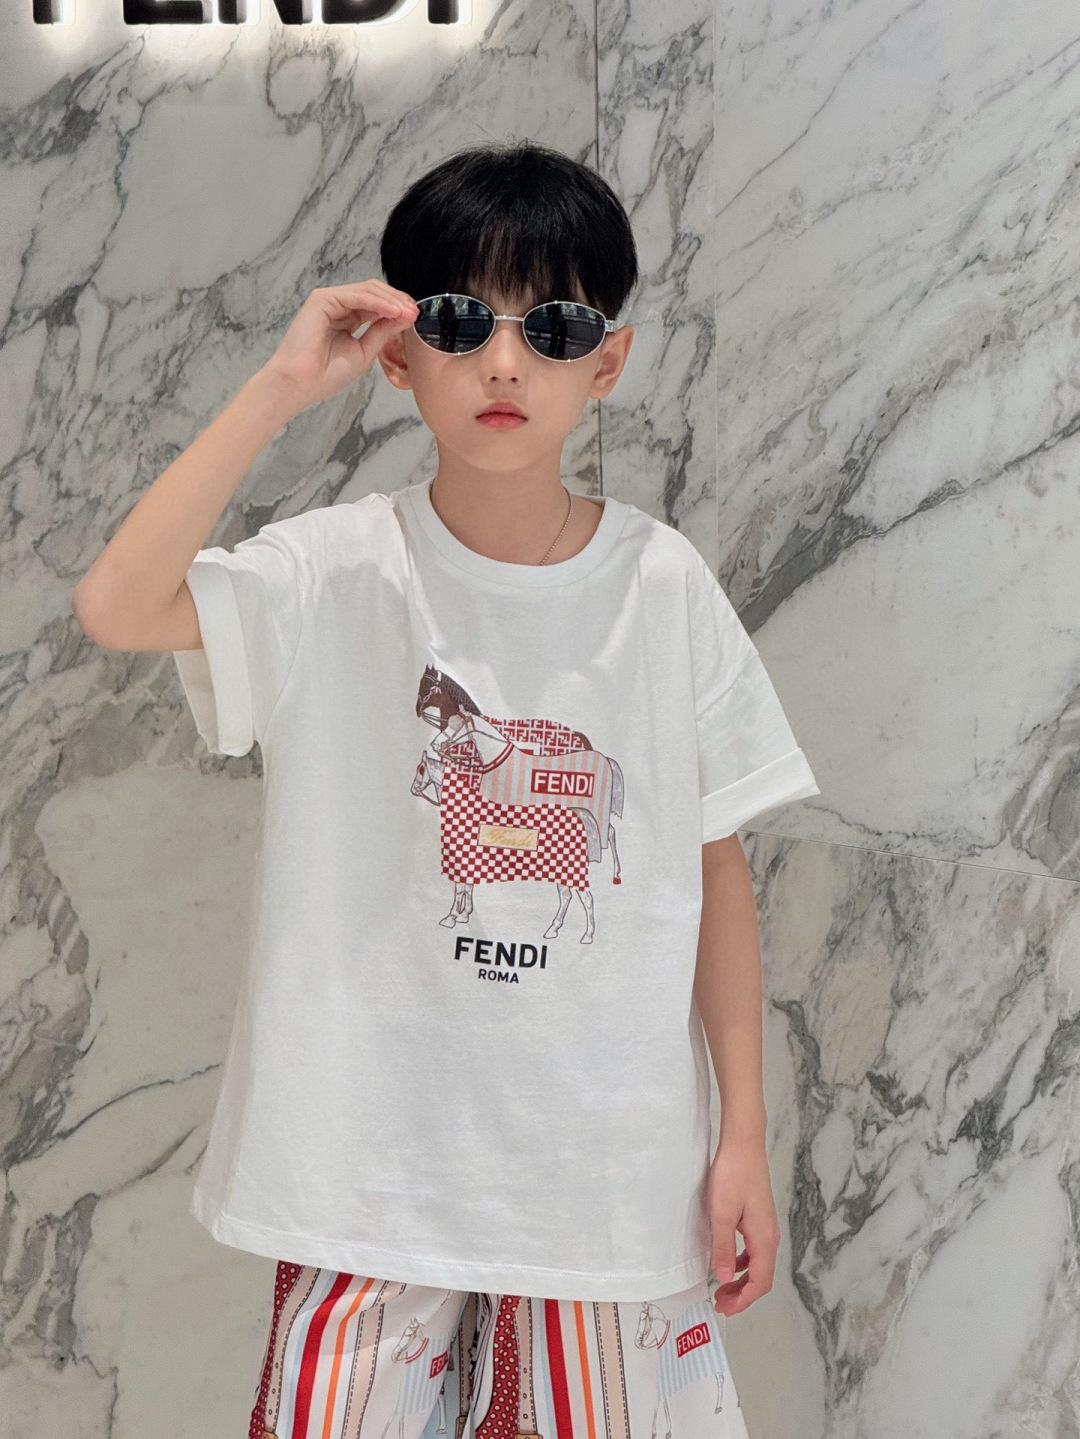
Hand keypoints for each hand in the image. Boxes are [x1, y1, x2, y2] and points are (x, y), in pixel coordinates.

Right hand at [260, 280, 419, 416]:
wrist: (300, 384)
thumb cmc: (326, 375)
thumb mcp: (364, 352)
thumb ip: (382, 332)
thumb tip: (405, 316)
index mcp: (349, 319)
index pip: (378, 305)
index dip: (398, 308)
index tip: (416, 317)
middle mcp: (339, 306)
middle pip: (375, 293)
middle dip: (398, 301)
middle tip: (416, 311)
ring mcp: (330, 301)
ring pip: (368, 291)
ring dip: (391, 300)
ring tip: (407, 312)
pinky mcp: (322, 299)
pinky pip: (356, 296)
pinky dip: (377, 302)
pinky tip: (393, 311)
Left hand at [706, 1135, 780, 1315]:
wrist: (744, 1144)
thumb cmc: (733, 1174)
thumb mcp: (721, 1213)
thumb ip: (723, 1248)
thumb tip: (723, 1278)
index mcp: (764, 1238)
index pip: (760, 1282)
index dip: (743, 1300)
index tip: (724, 1308)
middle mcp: (770, 1236)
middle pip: (761, 1277)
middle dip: (742, 1294)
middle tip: (720, 1303)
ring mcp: (766, 1226)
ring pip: (758, 1264)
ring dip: (742, 1280)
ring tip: (722, 1288)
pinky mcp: (759, 1218)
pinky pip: (754, 1250)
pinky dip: (742, 1263)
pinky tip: (728, 1262)